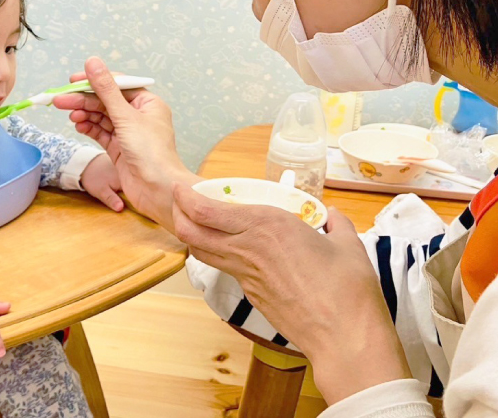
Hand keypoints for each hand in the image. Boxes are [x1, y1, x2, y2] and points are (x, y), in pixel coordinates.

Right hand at [53, 57, 198, 226]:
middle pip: (106, 101)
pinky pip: (100, 133)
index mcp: (148, 104)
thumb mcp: (125, 116)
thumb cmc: (150, 152)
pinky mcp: (119, 148)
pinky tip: (78, 125)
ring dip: (85, 114)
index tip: (72, 80)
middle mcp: (139, 117)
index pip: (117, 85)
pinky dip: (89, 128)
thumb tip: (92, 62)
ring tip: (69, 114)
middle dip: (83, 100)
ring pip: (101, 117)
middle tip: (60, 100)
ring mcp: (128, 133)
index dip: (95, 81)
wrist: (157, 190)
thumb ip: (106, 90)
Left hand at [171, 184, 411, 403]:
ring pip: (202, 252)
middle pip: (191, 231)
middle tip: (180, 203)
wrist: (343, 337)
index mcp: (266, 225)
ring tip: (199, 223)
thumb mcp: (347, 244)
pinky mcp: (251, 294)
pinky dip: (218, 255)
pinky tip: (232, 249)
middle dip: (178, 214)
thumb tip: (333, 216)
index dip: (185, 198)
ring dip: (193, 236)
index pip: (205, 210)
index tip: (180, 189)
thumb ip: (336, 223)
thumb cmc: (348, 289)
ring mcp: (245, 275)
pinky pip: (226, 268)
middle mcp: (247, 248)